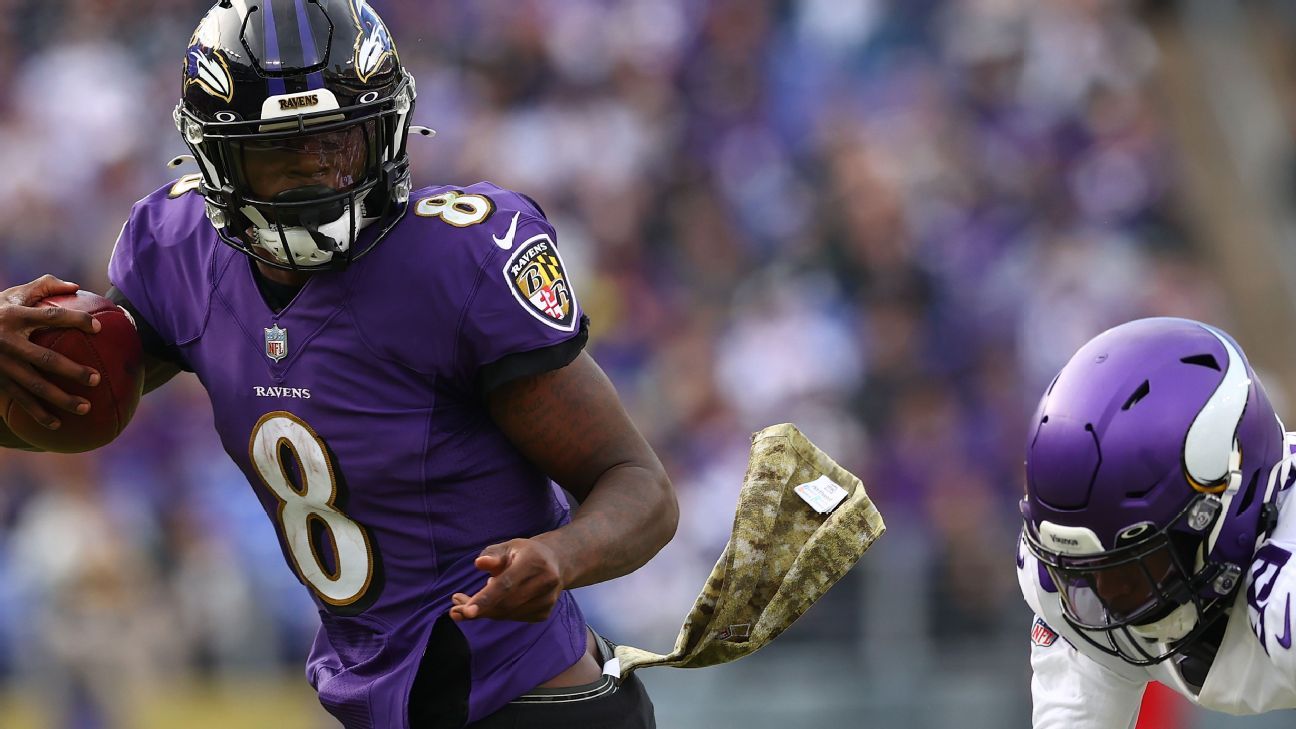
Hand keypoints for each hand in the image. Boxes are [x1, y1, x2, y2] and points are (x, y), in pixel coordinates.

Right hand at [0, 276, 101, 429]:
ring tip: (86, 407)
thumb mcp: (13, 293)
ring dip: (60, 399)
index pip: (50, 316)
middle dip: (71, 371)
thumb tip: (76, 287)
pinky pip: (19, 400)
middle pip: (44, 359)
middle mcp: (7, 341)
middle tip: (96, 379)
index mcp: (15, 316)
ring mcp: (1, 364)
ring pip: (33, 385)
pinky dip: (37, 414)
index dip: (75, 320)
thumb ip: (43, 286)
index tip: (99, 327)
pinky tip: (57, 425)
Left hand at [449, 538, 565, 622]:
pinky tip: (493, 603)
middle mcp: (545, 582)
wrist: (557, 563)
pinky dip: (498, 613)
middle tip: (455, 607)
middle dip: (478, 609)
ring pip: (508, 614)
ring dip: (485, 612)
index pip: (507, 584)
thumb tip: (479, 563)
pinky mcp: (545, 613)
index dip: (486, 598)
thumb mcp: (508, 547)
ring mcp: (547, 600)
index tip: (467, 611)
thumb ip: (492, 554)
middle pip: (505, 604)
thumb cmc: (525, 553)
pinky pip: (514, 618)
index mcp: (534, 562)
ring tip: (469, 603)